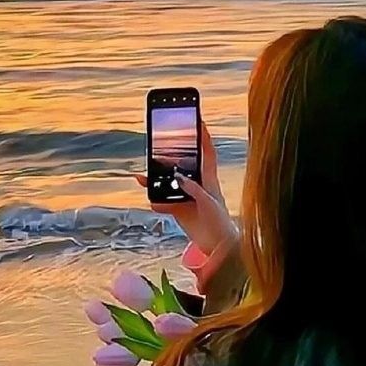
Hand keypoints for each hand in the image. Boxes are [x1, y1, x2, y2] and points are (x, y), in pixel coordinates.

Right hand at [136, 121, 236, 255]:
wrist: (218, 246)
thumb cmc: (220, 222)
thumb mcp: (208, 202)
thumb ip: (193, 189)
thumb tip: (176, 177)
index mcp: (209, 178)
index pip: (206, 151)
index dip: (203, 135)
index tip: (198, 119)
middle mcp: (197, 184)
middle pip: (183, 163)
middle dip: (172, 153)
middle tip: (161, 141)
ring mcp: (187, 196)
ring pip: (169, 181)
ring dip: (157, 178)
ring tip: (145, 175)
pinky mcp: (179, 209)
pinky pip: (163, 200)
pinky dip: (155, 199)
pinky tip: (149, 197)